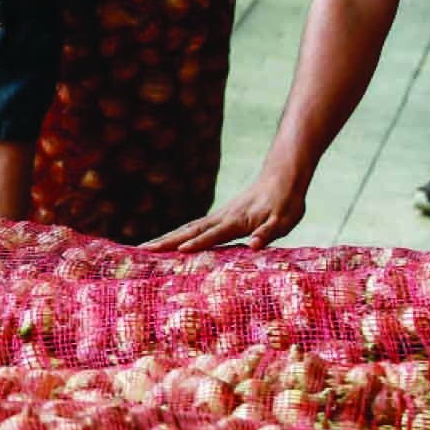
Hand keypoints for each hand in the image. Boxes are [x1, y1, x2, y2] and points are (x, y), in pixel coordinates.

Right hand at [140, 171, 305, 252]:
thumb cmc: (286, 202)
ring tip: (146, 247)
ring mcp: (218, 216)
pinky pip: (194, 227)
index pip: (212, 235)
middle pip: (189, 231)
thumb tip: (255, 246)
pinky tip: (171, 240)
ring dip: (166, 238)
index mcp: (236, 222)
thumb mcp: (284, 220)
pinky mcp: (220, 216)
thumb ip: (267, 233)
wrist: (281, 178)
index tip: (177, 251)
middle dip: (166, 241)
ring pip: (187, 228)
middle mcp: (221, 218)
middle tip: (143, 250)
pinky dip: (178, 234)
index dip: (196, 244)